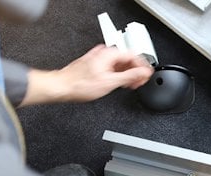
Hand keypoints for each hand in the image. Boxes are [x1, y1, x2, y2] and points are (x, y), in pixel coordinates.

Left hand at [21, 44, 152, 105]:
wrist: (62, 86)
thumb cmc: (80, 84)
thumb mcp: (110, 82)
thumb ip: (130, 76)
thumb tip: (143, 72)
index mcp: (109, 54)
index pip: (134, 55)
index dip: (143, 66)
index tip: (148, 74)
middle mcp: (104, 53)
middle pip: (127, 59)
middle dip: (136, 71)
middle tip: (141, 82)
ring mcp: (99, 58)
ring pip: (120, 63)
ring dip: (128, 73)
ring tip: (132, 84)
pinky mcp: (95, 65)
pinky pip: (112, 67)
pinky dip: (119, 74)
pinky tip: (120, 83)